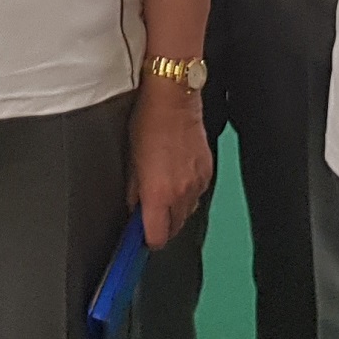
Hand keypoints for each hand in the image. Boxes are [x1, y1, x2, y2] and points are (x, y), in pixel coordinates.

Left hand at [128, 87, 212, 248]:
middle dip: (161, 225)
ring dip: (175, 209)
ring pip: (187, 212)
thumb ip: (134, 189)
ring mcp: (197, 183)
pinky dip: (187, 192)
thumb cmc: (150, 121)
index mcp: (159, 193)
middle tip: (149, 214)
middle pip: (174, 229)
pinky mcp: (208, 171)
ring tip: (163, 190)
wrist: (174, 98)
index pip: (157, 237)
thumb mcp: (131, 157)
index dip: (147, 240)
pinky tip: (176, 176)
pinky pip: (198, 193)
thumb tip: (134, 205)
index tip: (139, 236)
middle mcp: (182, 192)